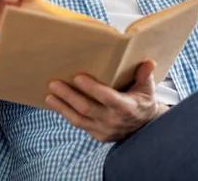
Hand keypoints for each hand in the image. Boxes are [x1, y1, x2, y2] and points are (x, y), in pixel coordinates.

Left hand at [45, 60, 169, 141]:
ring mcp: (104, 130)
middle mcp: (113, 120)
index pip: (107, 97)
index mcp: (126, 107)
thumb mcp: (147, 89)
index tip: (77, 77)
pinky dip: (66, 114)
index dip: (92, 88)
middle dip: (69, 96)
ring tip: (49, 95)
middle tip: (54, 83)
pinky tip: (55, 104)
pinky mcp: (97, 135)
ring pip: (78, 119)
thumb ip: (145, 75)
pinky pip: (79, 124)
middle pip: (87, 108)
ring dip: (62, 107)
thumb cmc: (143, 102)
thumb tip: (148, 62)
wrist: (144, 128)